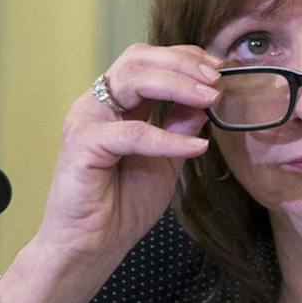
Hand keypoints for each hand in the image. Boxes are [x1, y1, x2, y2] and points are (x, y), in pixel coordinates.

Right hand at [34, 44, 221, 267]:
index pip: (146, 60)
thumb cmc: (123, 203)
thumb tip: (207, 100)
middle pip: (137, 59)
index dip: (184, 58)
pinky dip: (168, 138)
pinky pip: (131, 132)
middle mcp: (97, 105)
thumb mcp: (166, 160)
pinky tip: (196, 147)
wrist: (93, 245)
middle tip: (216, 79)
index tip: (218, 69)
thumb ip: (180, 127)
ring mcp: (86, 121)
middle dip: (182, 63)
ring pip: (131, 80)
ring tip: (210, 99)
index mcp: (116, 104)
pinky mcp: (82, 146)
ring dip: (177, 85)